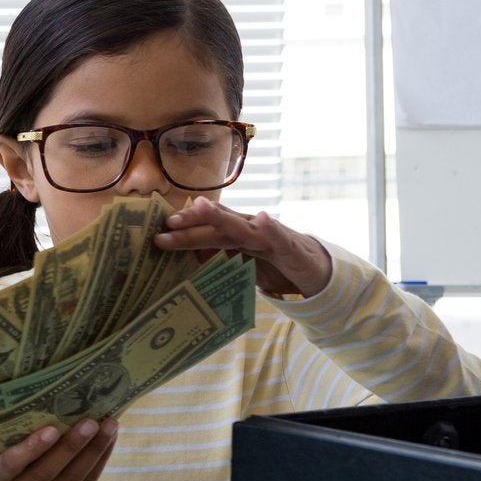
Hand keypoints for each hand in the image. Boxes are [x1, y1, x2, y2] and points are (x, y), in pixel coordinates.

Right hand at [0, 417, 117, 480]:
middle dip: (72, 446)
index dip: (32, 448)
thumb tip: (56, 407)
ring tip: (109, 427)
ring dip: (94, 451)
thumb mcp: (9, 457)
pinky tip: (109, 442)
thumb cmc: (15, 470)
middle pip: (47, 472)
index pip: (11, 464)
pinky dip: (100, 462)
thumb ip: (22, 441)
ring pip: (72, 480)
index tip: (52, 429)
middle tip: (91, 422)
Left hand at [156, 197, 331, 298]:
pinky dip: (271, 227)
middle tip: (169, 222)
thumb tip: (185, 259)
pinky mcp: (291, 249)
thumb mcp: (241, 264)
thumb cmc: (274, 265)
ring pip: (242, 227)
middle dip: (194, 223)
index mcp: (238, 234)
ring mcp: (270, 238)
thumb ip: (217, 258)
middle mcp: (251, 230)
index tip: (162, 226)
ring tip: (200, 206)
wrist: (317, 274)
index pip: (209, 225)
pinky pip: (280, 238)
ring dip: (221, 217)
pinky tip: (261, 217)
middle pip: (218, 225)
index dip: (187, 223)